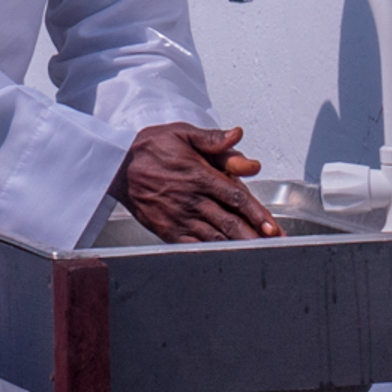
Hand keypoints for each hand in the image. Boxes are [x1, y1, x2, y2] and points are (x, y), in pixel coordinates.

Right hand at [111, 124, 279, 242]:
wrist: (116, 166)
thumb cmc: (151, 148)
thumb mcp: (181, 134)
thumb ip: (212, 138)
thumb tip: (236, 135)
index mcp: (198, 175)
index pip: (234, 197)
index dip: (256, 213)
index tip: (271, 226)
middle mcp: (191, 199)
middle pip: (230, 222)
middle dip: (254, 235)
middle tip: (274, 245)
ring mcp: (179, 217)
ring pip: (215, 236)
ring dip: (239, 247)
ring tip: (259, 255)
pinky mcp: (168, 230)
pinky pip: (194, 245)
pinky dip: (211, 252)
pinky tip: (225, 257)